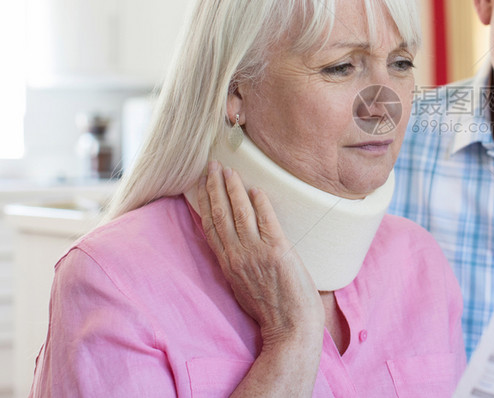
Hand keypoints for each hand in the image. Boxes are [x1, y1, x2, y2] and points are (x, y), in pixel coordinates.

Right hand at [196, 161, 323, 349]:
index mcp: (228, 265)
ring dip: (233, 188)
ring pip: (239, 212)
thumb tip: (238, 248)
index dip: (205, 203)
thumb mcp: (244, 288)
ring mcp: (256, 253)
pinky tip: (255, 188)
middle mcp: (237, 256)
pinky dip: (259, 202)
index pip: (211, 227)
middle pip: (220, 214)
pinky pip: (265, 220)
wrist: (291, 328)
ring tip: (229, 170)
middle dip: (214, 187)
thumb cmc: (273, 312)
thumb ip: (238, 266)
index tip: (201, 185)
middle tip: (212, 166)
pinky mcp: (277, 250)